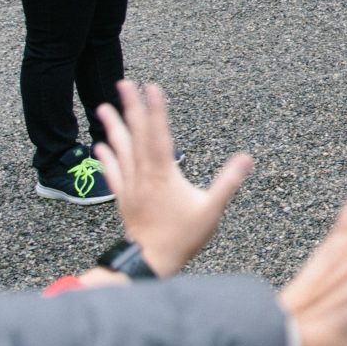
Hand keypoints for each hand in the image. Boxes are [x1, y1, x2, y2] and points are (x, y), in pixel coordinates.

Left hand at [92, 82, 253, 276]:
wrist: (150, 262)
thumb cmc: (183, 237)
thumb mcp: (212, 210)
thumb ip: (228, 182)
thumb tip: (246, 158)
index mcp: (164, 174)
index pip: (159, 134)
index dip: (155, 109)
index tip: (151, 87)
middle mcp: (144, 175)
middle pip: (137, 135)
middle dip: (131, 108)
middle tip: (124, 83)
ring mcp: (131, 186)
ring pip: (120, 149)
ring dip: (113, 127)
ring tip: (103, 106)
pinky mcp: (123, 197)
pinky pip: (112, 172)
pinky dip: (106, 156)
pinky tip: (100, 145)